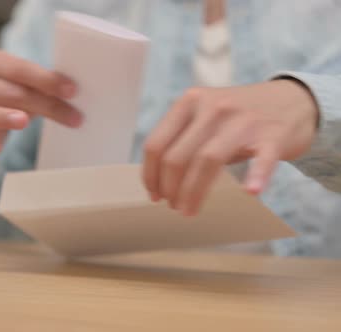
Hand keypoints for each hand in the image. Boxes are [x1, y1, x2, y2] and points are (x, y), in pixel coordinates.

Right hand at [0, 49, 81, 158]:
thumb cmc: (5, 97)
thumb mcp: (22, 86)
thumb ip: (43, 86)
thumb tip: (74, 92)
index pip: (19, 69)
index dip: (46, 79)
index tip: (72, 90)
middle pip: (9, 92)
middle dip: (43, 104)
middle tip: (72, 117)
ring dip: (1, 116)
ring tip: (23, 121)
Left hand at [143, 80, 318, 215]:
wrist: (292, 100)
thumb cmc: (238, 116)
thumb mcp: (204, 114)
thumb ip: (182, 139)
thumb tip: (159, 181)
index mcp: (189, 102)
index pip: (156, 144)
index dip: (151, 175)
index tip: (154, 195)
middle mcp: (213, 107)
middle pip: (177, 156)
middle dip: (170, 189)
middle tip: (174, 206)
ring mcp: (243, 120)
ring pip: (208, 160)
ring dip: (193, 192)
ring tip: (189, 210)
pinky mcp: (273, 135)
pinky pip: (262, 158)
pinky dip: (256, 176)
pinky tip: (250, 191)